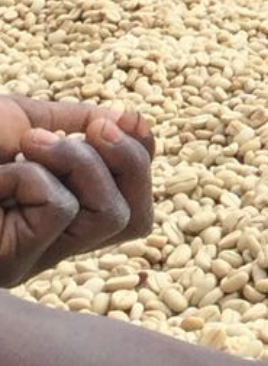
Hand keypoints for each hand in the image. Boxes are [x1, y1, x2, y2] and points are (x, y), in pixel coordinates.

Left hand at [0, 98, 155, 286]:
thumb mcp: (28, 120)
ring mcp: (40, 256)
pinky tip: (1, 178)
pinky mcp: (20, 261)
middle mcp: (58, 241)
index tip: (129, 119)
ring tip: (32, 143)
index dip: (143, 158)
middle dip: (131, 160)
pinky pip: (64, 212)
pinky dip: (36, 179)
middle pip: (137, 218)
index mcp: (63, 210)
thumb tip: (129, 118)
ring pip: (112, 216)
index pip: (132, 198)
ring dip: (82, 163)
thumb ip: (77, 121)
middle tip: (97, 127)